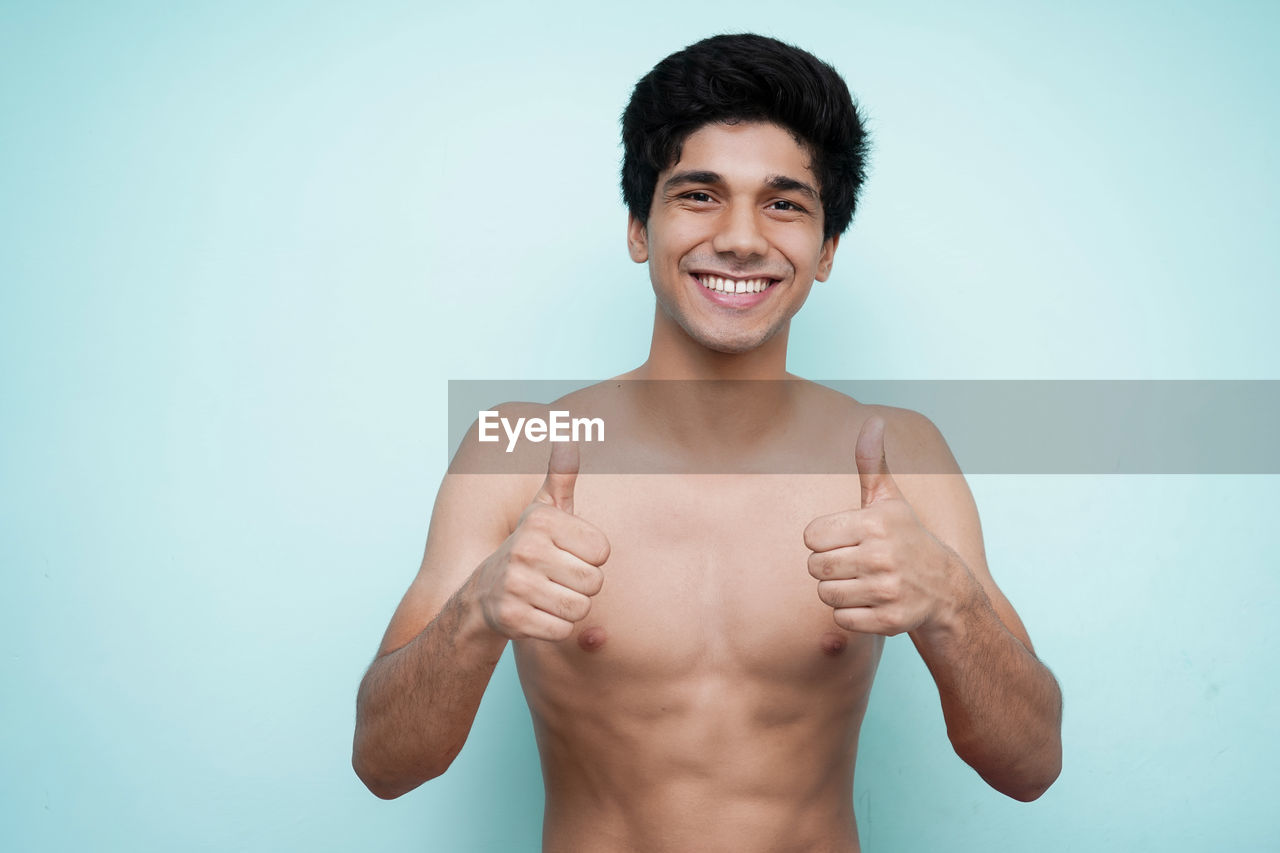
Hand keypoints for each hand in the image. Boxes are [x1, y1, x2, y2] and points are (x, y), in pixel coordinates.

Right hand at [473, 440, 610, 640]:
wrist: (483, 596)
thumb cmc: (530, 549)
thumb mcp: (544, 511)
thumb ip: (561, 477)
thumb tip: (568, 436)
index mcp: (541, 521)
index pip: (602, 550)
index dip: (591, 558)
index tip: (568, 555)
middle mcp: (526, 549)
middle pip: (594, 582)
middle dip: (582, 587)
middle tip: (557, 579)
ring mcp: (516, 585)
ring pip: (580, 609)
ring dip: (569, 608)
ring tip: (548, 596)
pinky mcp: (512, 618)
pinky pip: (562, 631)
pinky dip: (554, 628)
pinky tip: (536, 614)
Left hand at [803, 416, 961, 635]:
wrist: (946, 589)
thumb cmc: (905, 538)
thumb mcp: (888, 500)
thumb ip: (872, 463)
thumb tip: (873, 420)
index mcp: (874, 523)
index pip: (811, 537)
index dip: (824, 540)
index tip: (846, 541)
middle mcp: (881, 556)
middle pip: (815, 568)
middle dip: (828, 568)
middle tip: (854, 564)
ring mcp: (887, 590)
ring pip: (826, 595)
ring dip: (839, 592)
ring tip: (863, 583)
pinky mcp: (890, 621)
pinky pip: (841, 620)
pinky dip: (851, 615)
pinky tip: (872, 603)